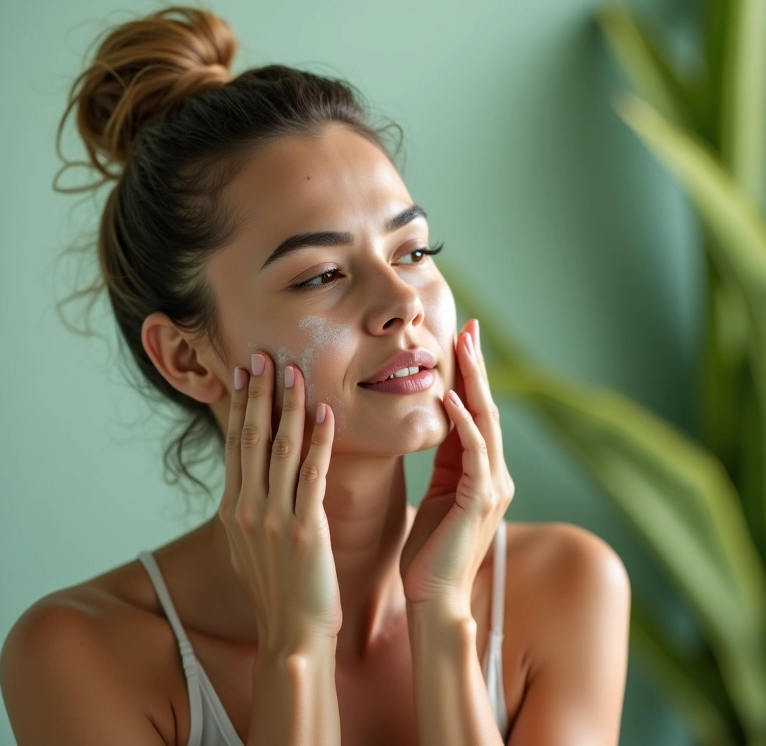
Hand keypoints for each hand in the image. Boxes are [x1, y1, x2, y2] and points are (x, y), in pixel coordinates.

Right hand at [218, 354, 341, 653]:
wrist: (290, 635)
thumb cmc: (277, 591)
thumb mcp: (249, 547)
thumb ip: (248, 510)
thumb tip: (249, 481)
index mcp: (232, 509)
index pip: (235, 445)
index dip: (240, 406)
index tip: (244, 373)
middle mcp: (246, 508)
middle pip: (251, 438)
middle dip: (258, 393)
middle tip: (261, 355)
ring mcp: (272, 518)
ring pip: (280, 449)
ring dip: (287, 406)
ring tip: (293, 370)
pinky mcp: (304, 529)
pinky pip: (313, 474)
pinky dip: (320, 441)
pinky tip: (326, 413)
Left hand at [399, 319, 514, 616]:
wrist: (433, 597)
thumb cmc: (429, 550)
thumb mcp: (438, 492)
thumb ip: (446, 460)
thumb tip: (438, 423)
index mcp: (481, 472)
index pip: (476, 413)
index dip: (470, 376)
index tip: (461, 340)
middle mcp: (495, 474)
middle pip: (486, 408)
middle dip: (477, 366)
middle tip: (469, 326)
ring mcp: (492, 487)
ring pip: (486, 421)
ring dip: (473, 382)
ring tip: (462, 346)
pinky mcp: (480, 501)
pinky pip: (473, 452)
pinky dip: (463, 422)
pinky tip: (449, 396)